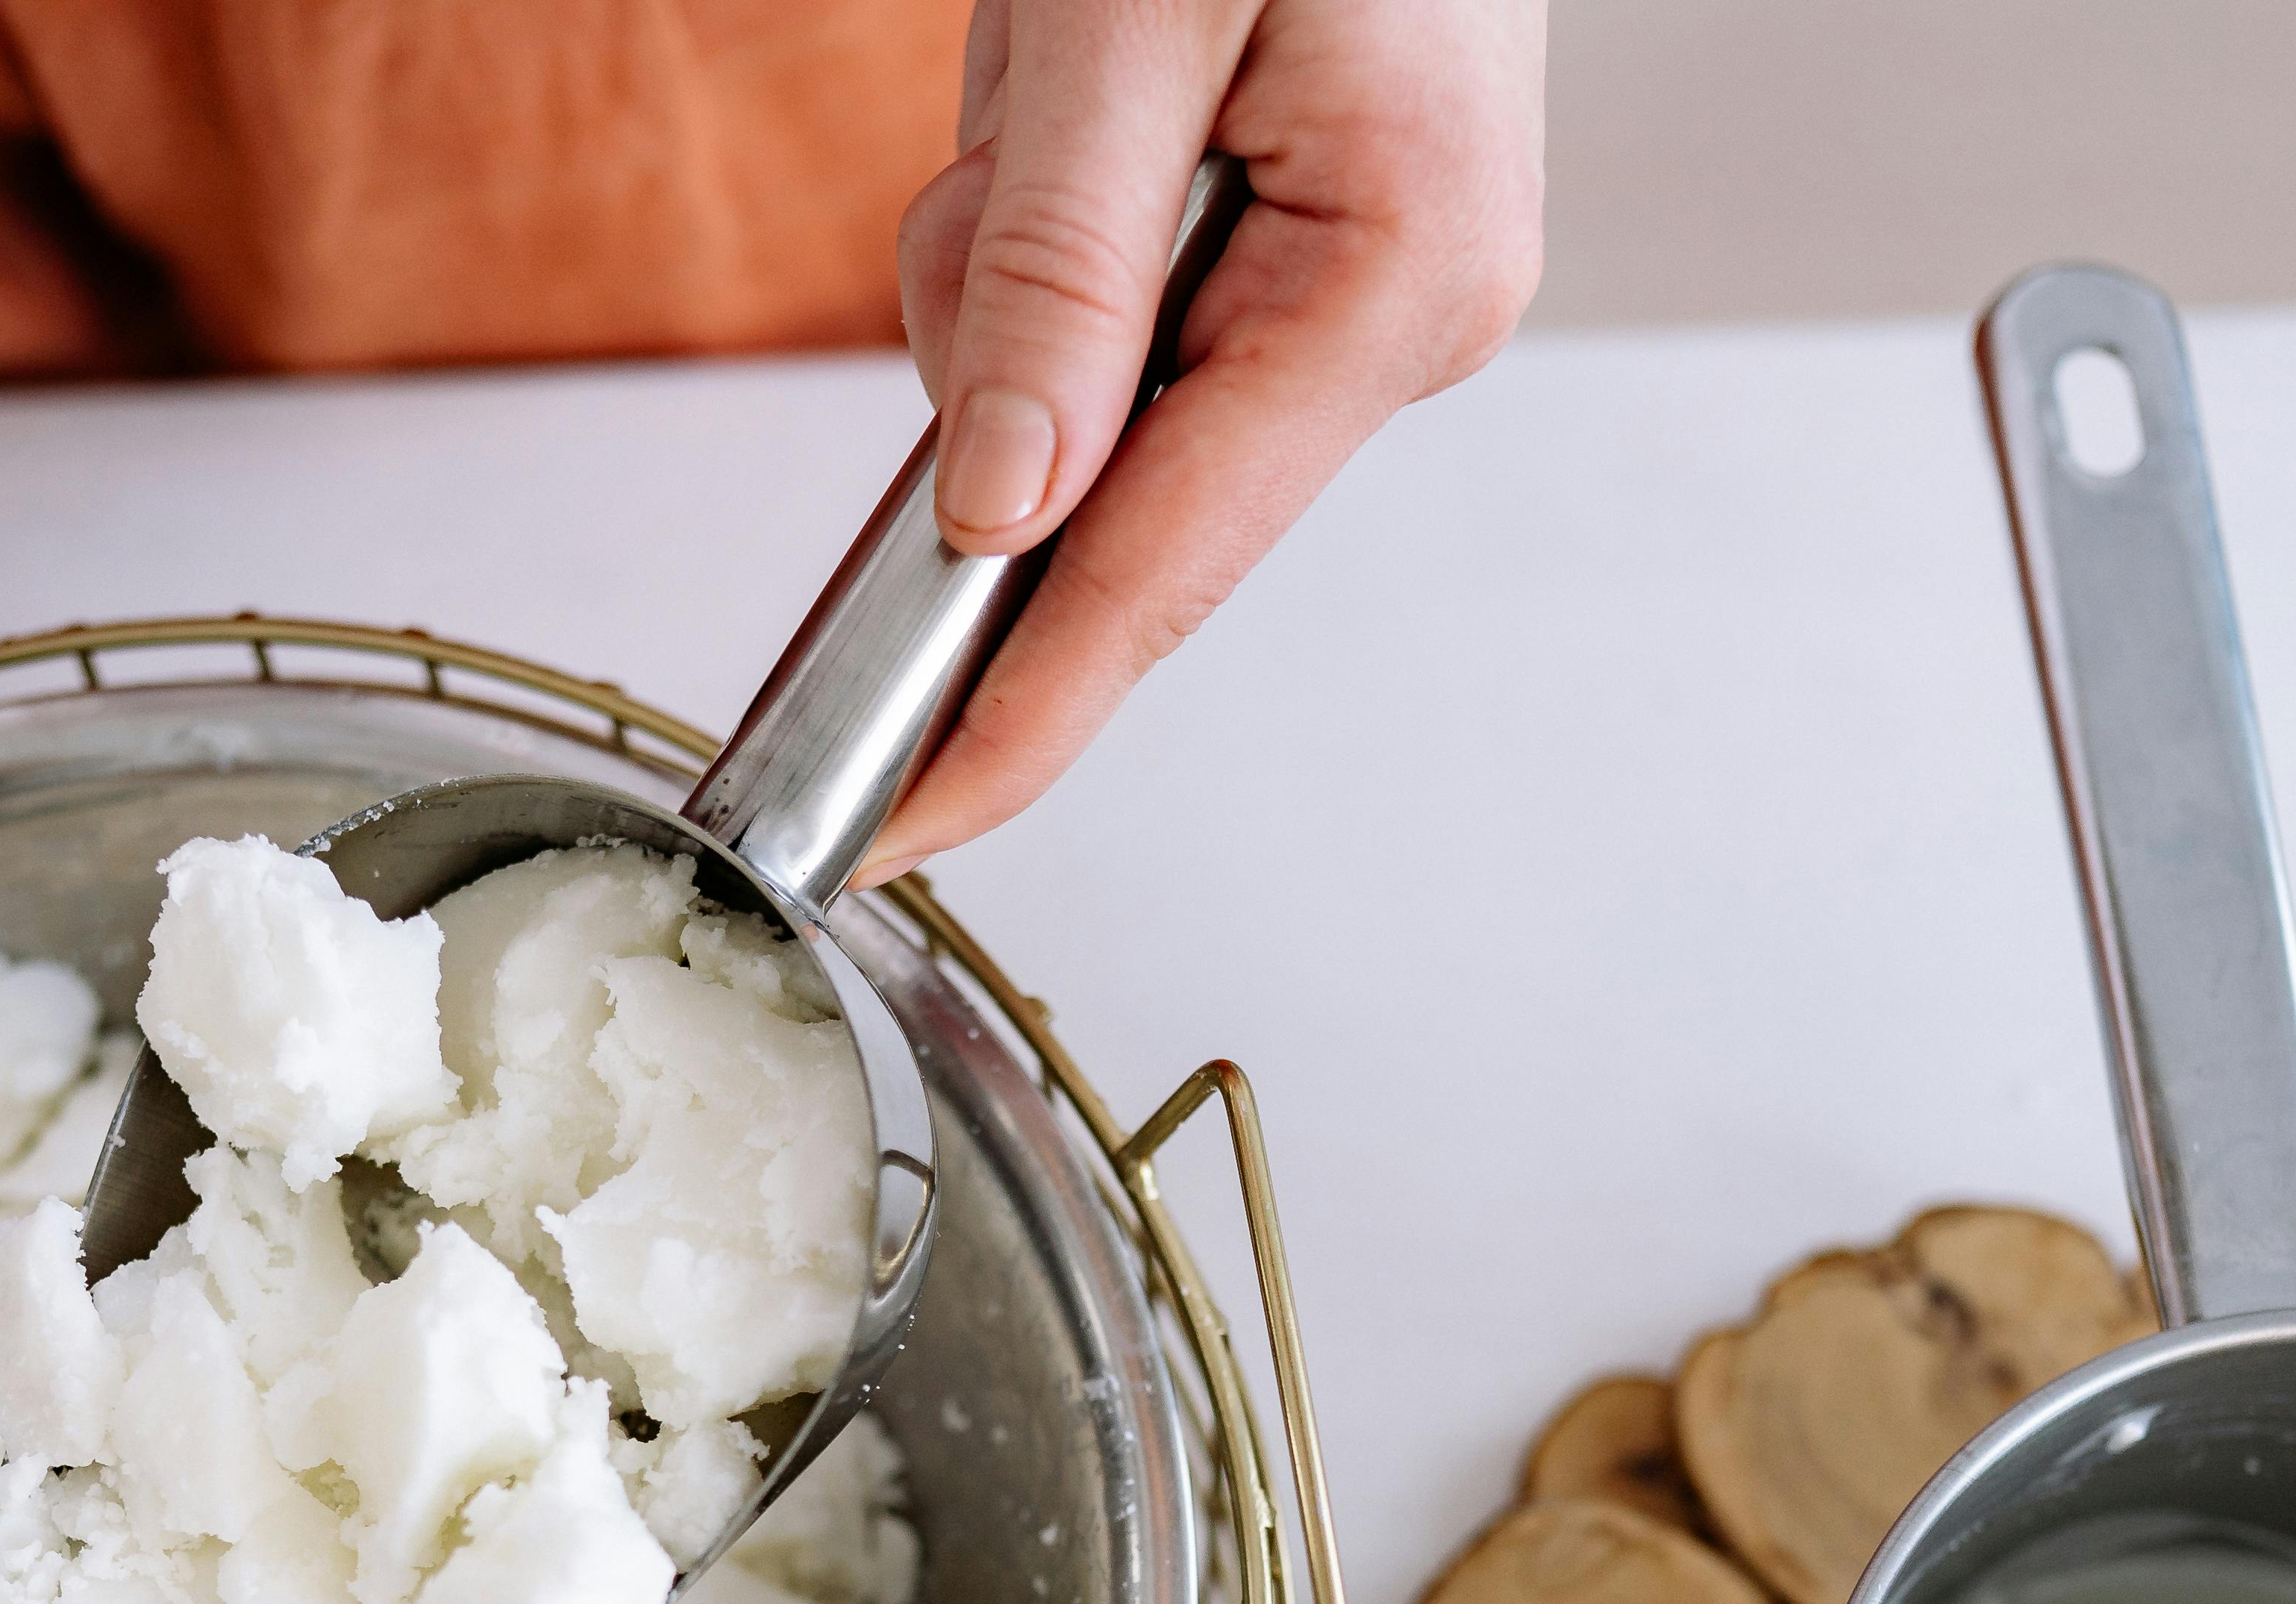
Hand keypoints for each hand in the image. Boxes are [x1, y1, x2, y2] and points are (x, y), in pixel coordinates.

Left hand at [868, 0, 1542, 882]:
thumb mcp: (1127, 13)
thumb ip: (1063, 266)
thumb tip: (998, 504)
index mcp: (1395, 280)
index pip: (1162, 575)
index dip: (1012, 720)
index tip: (893, 830)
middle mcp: (1402, 314)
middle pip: (1119, 491)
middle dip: (1003, 371)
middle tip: (1021, 142)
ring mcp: (1364, 289)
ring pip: (1092, 395)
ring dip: (1017, 252)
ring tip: (1069, 62)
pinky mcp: (1310, 249)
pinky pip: (1115, 313)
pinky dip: (1047, 217)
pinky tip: (1086, 81)